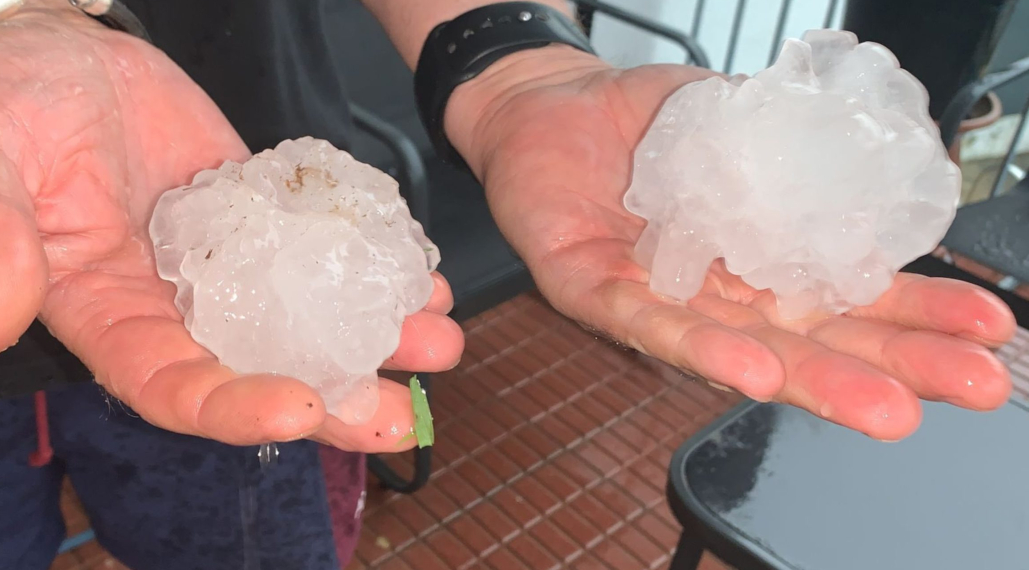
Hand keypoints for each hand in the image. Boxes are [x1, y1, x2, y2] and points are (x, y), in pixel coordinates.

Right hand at [0, 4, 461, 448]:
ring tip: (437, 342)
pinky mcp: (260, 217)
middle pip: (259, 372)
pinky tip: (420, 278)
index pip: (171, 385)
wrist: (53, 50)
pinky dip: (367, 271)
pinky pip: (318, 255)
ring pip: (304, 321)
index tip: (299, 406)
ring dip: (372, 341)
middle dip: (334, 398)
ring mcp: (225, 263)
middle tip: (404, 412)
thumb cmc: (1, 104)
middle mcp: (173, 305)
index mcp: (105, 314)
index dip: (233, 406)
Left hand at [448, 48, 1014, 440]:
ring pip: (739, 348)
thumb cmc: (643, 120)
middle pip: (807, 339)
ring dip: (810, 380)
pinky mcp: (588, 289)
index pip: (845, 296)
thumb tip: (886, 170)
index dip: (914, 313)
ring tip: (885, 407)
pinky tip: (749, 368)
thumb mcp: (738, 120)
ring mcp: (654, 299)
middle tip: (973, 387)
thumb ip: (797, 150)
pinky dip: (697, 345)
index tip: (989, 329)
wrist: (550, 101)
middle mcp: (713, 291)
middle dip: (890, 365)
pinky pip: (643, 322)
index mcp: (756, 257)